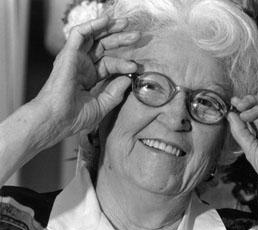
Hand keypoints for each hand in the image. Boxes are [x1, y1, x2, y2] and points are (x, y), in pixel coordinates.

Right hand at [33, 16, 139, 145]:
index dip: (124, 64)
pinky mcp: (68, 54)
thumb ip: (115, 93)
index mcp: (89, 77)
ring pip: (93, 37)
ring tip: (125, 23)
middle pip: (103, 47)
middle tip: (137, 36)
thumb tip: (127, 79)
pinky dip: (93, 25)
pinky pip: (80, 34)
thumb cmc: (75, 118)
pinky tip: (107, 20)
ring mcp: (75, 59)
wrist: (58, 120)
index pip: (110, 64)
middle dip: (120, 39)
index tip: (137, 67)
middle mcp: (82, 66)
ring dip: (109, 28)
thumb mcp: (102, 106)